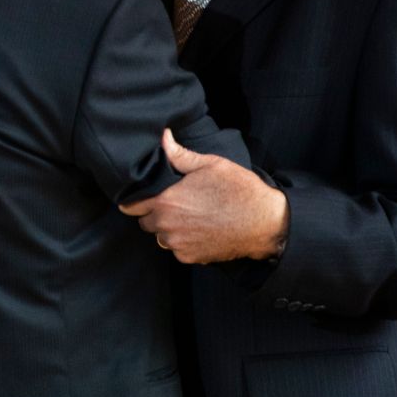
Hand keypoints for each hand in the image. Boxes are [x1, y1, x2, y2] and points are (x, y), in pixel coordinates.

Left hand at [119, 129, 288, 264]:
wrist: (266, 223)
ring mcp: (178, 244)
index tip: (143, 196)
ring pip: (161, 236)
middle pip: (145, 222)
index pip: (131, 206)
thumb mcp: (210, 164)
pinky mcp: (191, 258)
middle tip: (176, 202)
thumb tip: (163, 137)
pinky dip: (184, 241)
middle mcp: (167, 226)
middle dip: (155, 212)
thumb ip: (179, 154)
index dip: (135, 200)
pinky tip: (200, 229)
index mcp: (166, 201)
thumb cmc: (239, 191)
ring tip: (190, 215)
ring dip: (169, 228)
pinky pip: (177, 249)